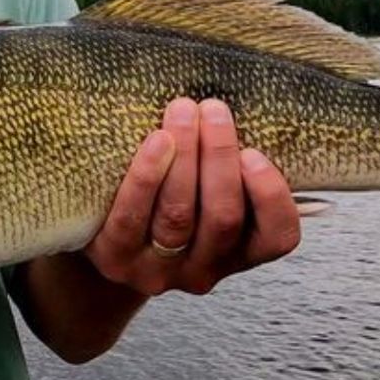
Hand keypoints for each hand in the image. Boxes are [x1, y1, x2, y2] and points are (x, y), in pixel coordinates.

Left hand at [83, 97, 299, 295]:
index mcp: (240, 253)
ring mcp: (158, 271)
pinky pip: (132, 217)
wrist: (103, 237)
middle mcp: (203, 271)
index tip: (254, 152)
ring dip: (184, 157)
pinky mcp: (116, 259)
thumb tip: (238, 113)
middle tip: (214, 109)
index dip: (271, 197)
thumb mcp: (207, 192)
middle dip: (220, 157)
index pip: (276, 238)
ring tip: (182, 111)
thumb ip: (228, 167)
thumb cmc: (167, 199)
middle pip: (222, 217)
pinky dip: (147, 176)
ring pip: (178, 214)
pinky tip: (156, 141)